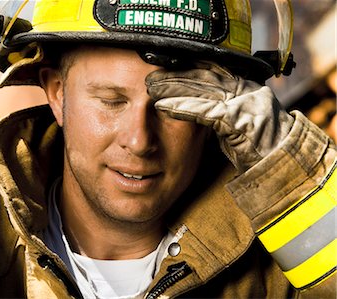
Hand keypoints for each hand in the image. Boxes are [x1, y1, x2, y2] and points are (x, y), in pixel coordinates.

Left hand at [146, 62, 293, 172]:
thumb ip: (218, 108)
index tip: (164, 68)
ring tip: (151, 89)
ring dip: (173, 89)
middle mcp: (244, 90)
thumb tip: (191, 101)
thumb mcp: (236, 120)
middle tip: (150, 79)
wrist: (281, 162)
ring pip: (201, 91)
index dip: (186, 69)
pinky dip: (183, 108)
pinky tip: (164, 106)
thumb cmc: (258, 144)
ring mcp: (243, 103)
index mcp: (245, 87)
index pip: (211, 72)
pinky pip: (205, 112)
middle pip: (203, 78)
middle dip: (175, 77)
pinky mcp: (238, 120)